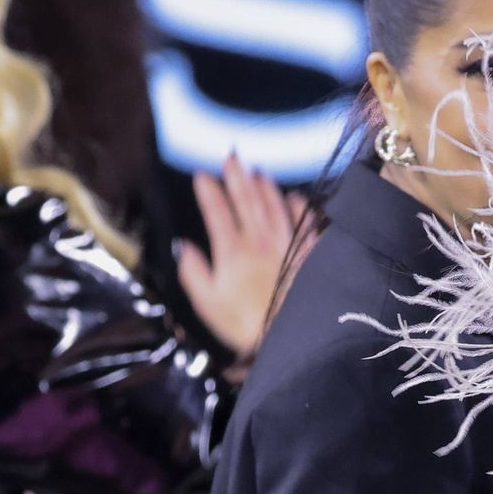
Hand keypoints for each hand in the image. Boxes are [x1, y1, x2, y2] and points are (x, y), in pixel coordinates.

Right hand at [177, 155, 310, 360]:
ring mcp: (287, 246)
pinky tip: (296, 197)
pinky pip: (304, 225)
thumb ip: (194, 272)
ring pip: (276, 207)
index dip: (208, 191)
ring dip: (266, 187)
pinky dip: (300, 208)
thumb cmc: (243, 324)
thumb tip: (185, 246)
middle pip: (248, 201)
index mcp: (233, 252)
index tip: (201, 174)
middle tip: (231, 156)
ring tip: (258, 172)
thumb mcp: (207, 302)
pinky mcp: (307, 255)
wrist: (289, 337)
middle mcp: (261, 243)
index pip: (217, 212)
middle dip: (237, 176)